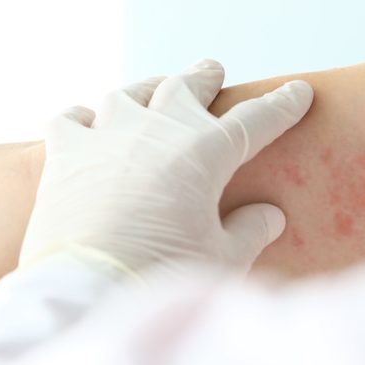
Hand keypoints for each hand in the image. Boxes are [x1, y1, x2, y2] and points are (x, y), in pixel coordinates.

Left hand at [19, 59, 313, 278]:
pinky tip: (89, 122)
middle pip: (186, 88)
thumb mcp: (223, 259)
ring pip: (130, 94)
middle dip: (205, 78)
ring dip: (148, 89)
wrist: (88, 292)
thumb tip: (270, 215)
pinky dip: (85, 118)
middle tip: (213, 71)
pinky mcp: (64, 153)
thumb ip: (251, 231)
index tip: (299, 92)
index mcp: (206, 152)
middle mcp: (157, 130)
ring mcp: (107, 135)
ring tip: (156, 90)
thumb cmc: (165, 276)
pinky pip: (73, 118)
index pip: (256, 119)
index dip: (281, 105)